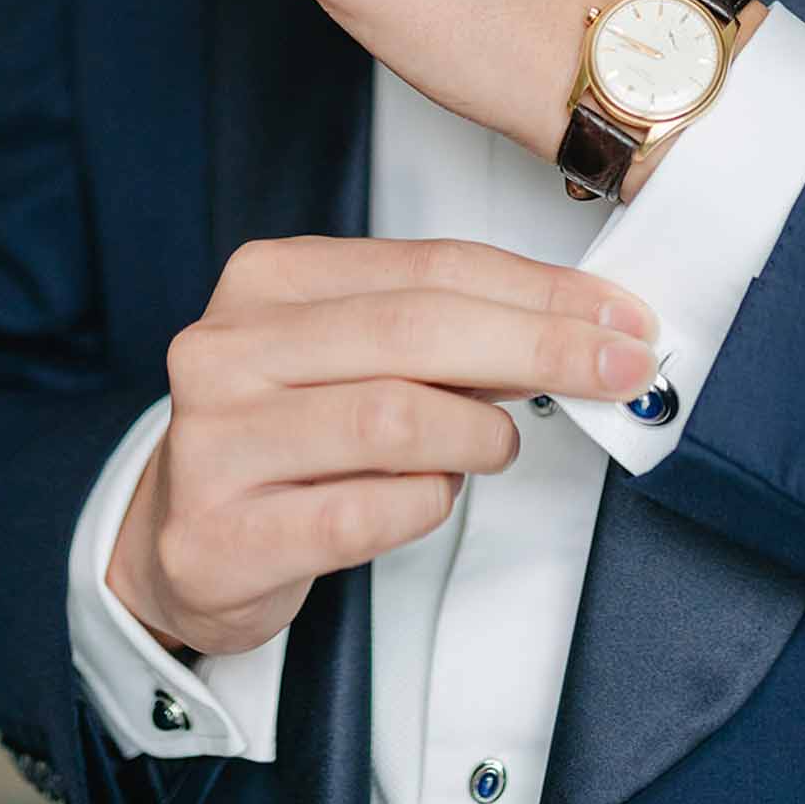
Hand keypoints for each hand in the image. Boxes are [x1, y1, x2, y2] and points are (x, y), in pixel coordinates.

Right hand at [106, 236, 658, 657]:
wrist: (184, 538)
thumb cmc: (290, 435)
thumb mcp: (358, 355)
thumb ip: (452, 331)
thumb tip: (583, 325)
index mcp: (269, 281)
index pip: (429, 265)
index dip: (541, 290)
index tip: (619, 315)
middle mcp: (229, 350)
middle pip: (418, 330)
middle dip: (541, 346)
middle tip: (616, 369)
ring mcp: (215, 443)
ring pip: (393, 419)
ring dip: (478, 435)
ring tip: (496, 447)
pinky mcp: (221, 536)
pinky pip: (362, 514)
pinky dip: (423, 504)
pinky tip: (430, 495)